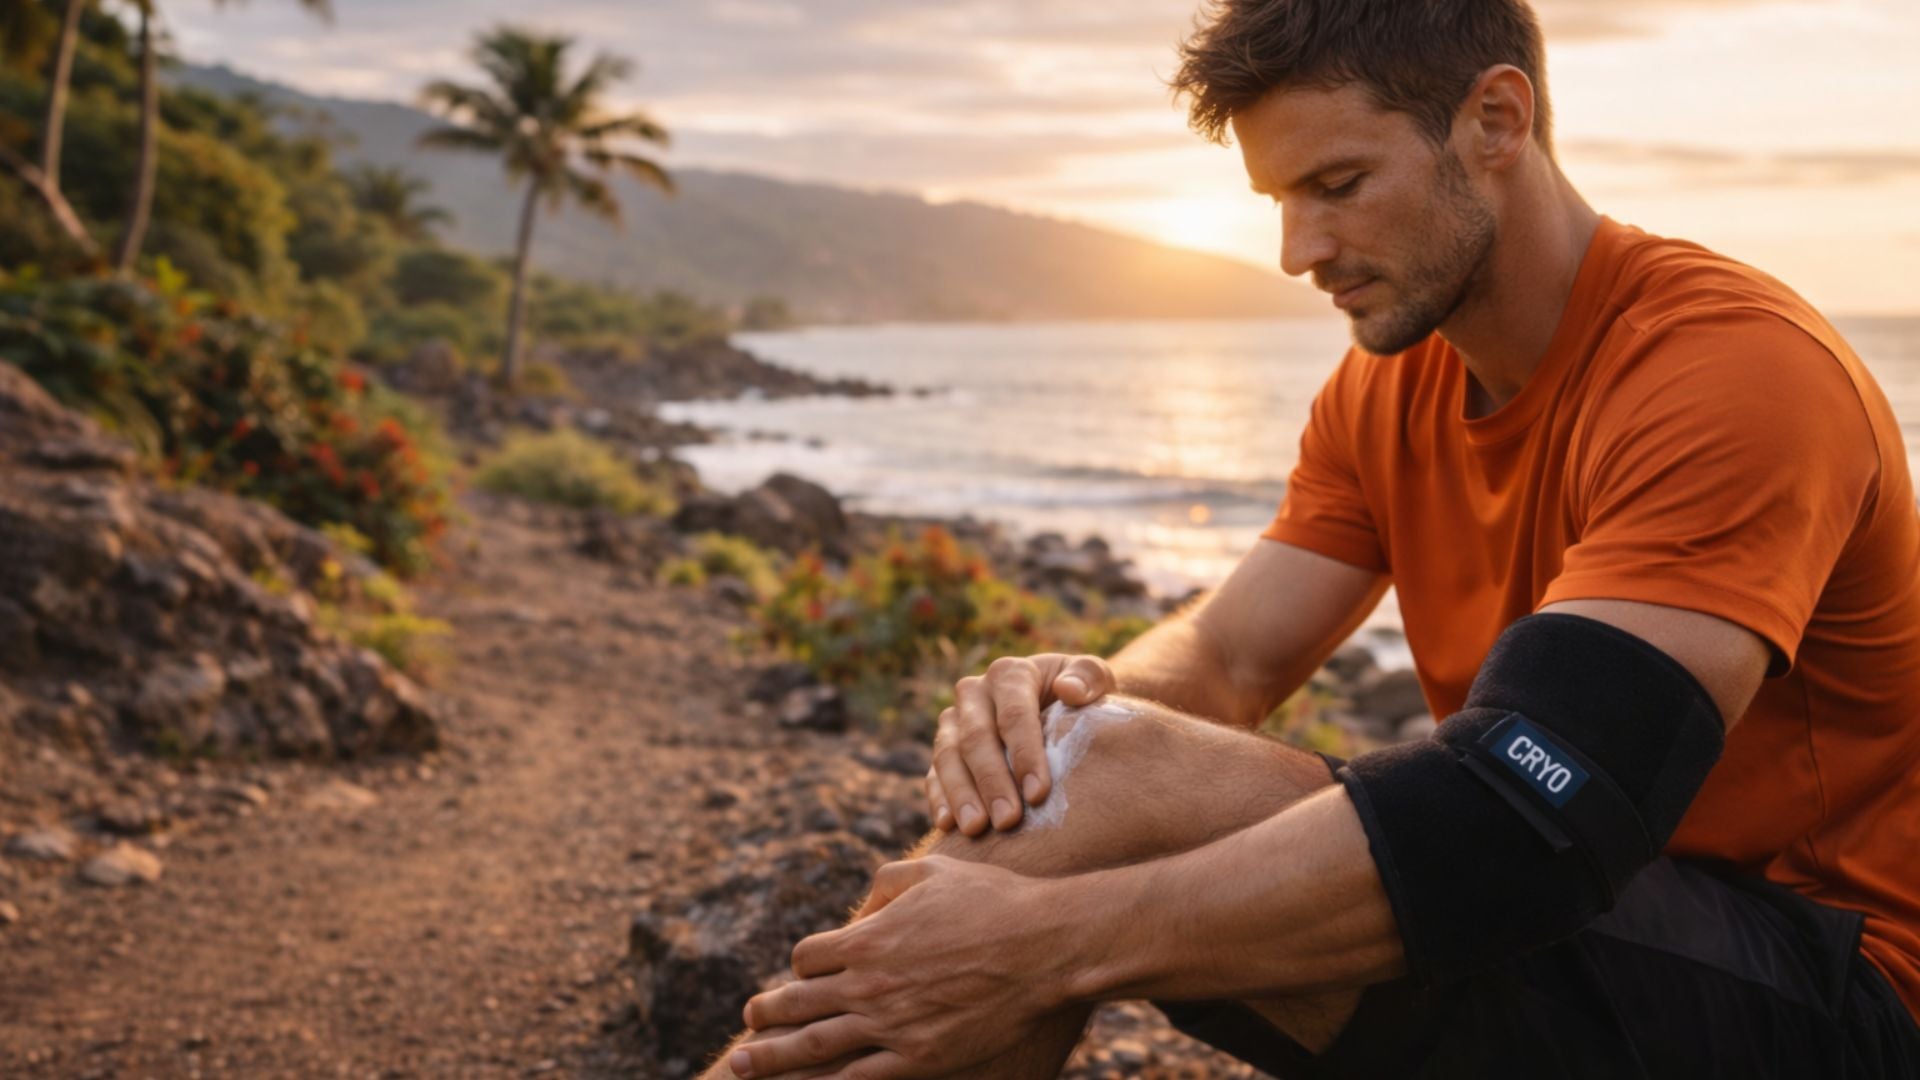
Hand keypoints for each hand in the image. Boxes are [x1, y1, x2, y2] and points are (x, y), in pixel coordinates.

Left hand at [733, 857, 1074, 1078]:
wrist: (1044, 948)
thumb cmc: (993, 901)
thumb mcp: (932, 872)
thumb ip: (887, 883)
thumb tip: (864, 902)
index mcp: (869, 939)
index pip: (807, 957)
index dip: (803, 964)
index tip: (808, 970)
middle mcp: (869, 985)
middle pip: (797, 1003)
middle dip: (766, 1015)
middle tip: (747, 1023)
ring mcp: (891, 1026)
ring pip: (815, 1047)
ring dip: (775, 1058)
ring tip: (743, 1066)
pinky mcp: (920, 1059)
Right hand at [926, 653, 1114, 835]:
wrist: (1063, 711)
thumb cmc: (1084, 700)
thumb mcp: (1096, 681)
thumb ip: (1090, 677)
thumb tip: (1068, 690)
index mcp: (1010, 674)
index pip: (1013, 715)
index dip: (1024, 754)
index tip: (1038, 794)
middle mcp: (974, 693)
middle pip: (976, 738)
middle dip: (992, 781)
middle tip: (1008, 821)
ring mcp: (954, 722)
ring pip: (947, 756)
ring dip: (961, 794)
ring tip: (975, 829)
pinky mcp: (943, 751)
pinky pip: (933, 775)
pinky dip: (939, 799)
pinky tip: (948, 825)